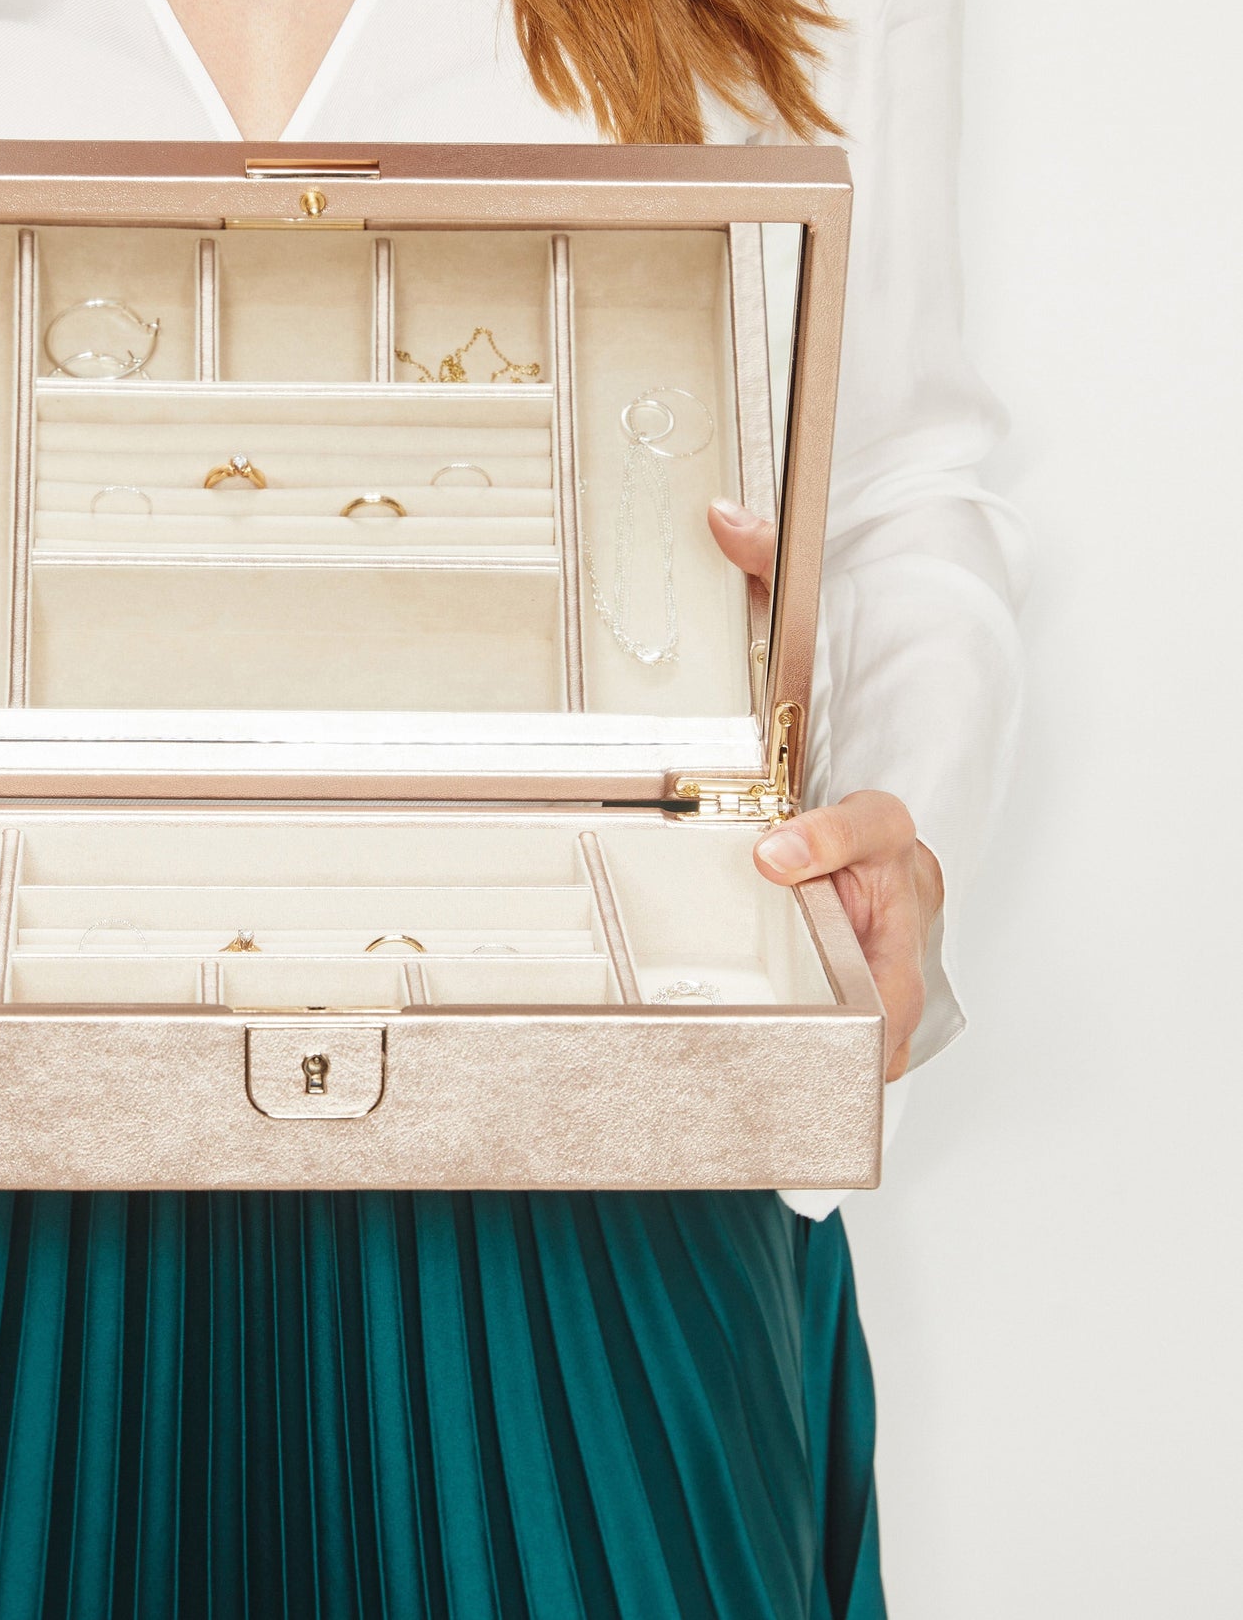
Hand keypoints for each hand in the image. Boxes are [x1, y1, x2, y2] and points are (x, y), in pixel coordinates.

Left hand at [708, 498, 941, 1078]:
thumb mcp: (801, 650)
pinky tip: (826, 1104)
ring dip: (870, 1043)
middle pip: (899, 940)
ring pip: (896, 999)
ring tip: (830, 1096)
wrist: (890, 790)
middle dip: (872, 984)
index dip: (831, 840)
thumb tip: (719, 517)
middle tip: (835, 1023)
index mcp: (882, 818)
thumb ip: (767, 583)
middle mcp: (900, 884)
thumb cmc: (836, 729)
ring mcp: (897, 933)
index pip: (874, 825)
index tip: (775, 851)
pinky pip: (874, 1026)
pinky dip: (858, 1063)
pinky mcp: (881, 972)